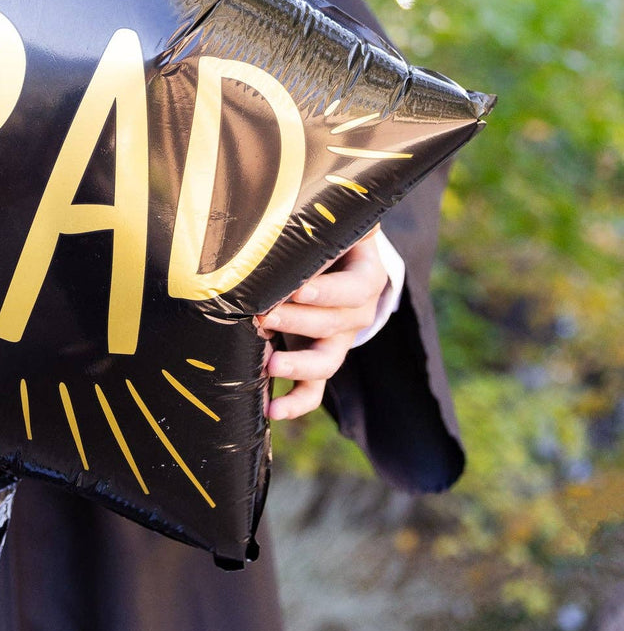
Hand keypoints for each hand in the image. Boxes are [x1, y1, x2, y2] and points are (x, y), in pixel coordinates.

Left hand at [255, 227, 386, 421]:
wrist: (333, 255)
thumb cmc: (323, 235)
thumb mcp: (328, 226)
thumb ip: (314, 226)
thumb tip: (280, 221)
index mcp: (366, 275)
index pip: (357, 287)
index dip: (329, 291)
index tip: (298, 289)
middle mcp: (357, 312)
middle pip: (337, 324)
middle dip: (298, 322)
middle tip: (264, 316)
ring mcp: (338, 339)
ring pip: (328, 361)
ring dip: (298, 364)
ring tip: (269, 365)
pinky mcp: (318, 358)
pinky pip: (316, 389)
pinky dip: (296, 402)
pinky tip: (272, 408)